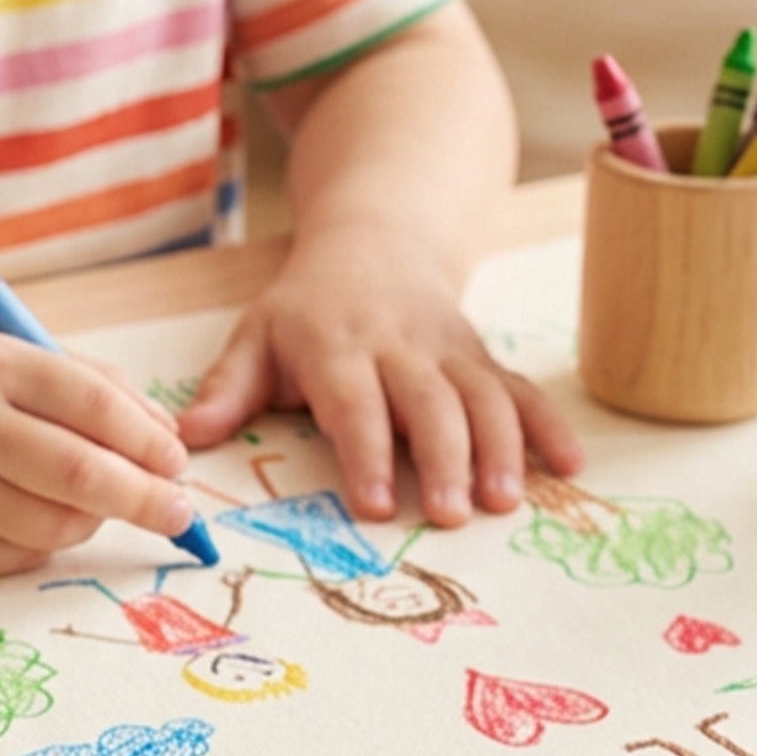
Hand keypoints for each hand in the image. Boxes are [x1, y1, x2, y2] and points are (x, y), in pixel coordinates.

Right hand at [0, 327, 197, 574]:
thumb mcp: (3, 354)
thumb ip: (88, 386)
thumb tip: (167, 441)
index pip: (93, 405)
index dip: (148, 439)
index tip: (178, 461)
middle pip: (84, 476)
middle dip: (149, 499)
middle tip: (181, 512)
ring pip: (60, 524)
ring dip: (97, 519)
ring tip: (95, 500)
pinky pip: (22, 553)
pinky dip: (49, 538)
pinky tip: (35, 512)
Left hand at [178, 226, 582, 526]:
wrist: (377, 240)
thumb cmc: (306, 309)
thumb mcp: (256, 335)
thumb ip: (227, 388)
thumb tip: (186, 438)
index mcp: (335, 345)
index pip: (353, 402)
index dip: (363, 451)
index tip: (371, 504)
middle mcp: (398, 346)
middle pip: (427, 402)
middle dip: (440, 458)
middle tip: (446, 515)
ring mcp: (448, 349)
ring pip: (481, 396)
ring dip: (499, 448)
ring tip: (502, 501)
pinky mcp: (482, 355)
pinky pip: (519, 388)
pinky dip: (548, 424)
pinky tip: (570, 465)